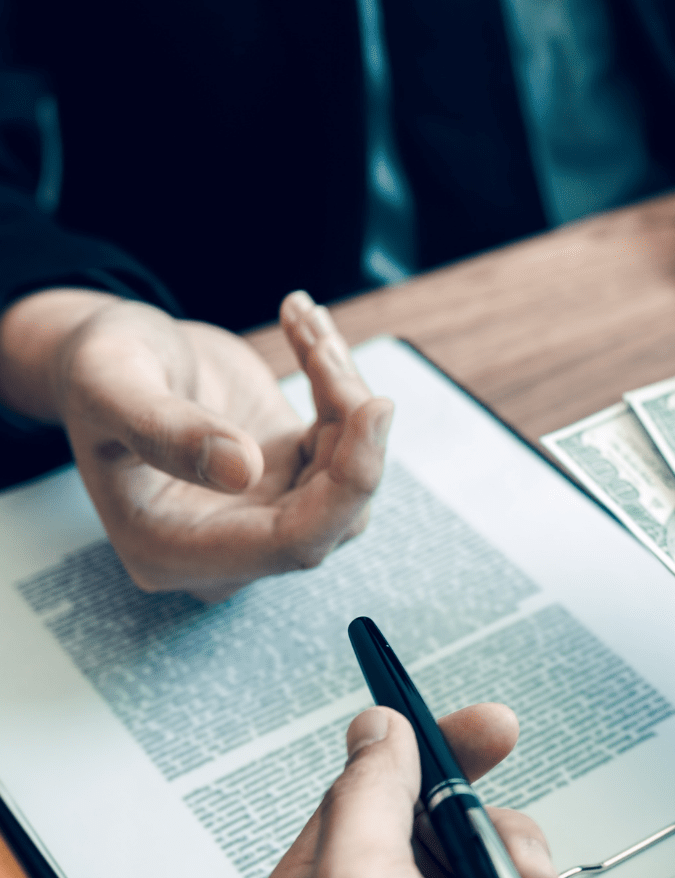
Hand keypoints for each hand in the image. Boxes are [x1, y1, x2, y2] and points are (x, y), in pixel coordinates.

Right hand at [0, 288, 390, 600]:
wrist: (109, 354)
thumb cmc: (96, 369)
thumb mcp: (110, 384)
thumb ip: (165, 430)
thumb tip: (245, 470)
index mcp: (173, 551)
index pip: (291, 544)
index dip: (346, 485)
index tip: (375, 409)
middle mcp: (227, 548)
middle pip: (332, 512)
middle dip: (346, 425)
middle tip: (321, 346)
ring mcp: (264, 516)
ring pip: (347, 477)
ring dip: (345, 397)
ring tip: (307, 327)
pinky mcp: (291, 478)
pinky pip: (342, 444)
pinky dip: (337, 385)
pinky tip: (307, 330)